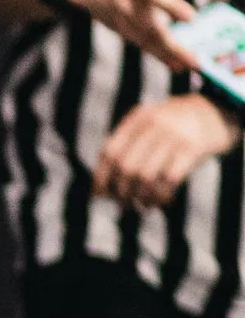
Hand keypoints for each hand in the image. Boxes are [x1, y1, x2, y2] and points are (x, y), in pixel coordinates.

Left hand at [93, 90, 242, 208]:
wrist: (217, 112)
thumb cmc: (177, 127)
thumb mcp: (151, 124)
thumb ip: (128, 146)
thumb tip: (102, 188)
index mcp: (138, 118)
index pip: (110, 151)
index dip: (101, 177)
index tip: (100, 195)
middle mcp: (154, 124)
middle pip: (126, 166)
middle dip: (121, 191)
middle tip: (124, 204)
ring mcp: (174, 135)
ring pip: (145, 176)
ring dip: (140, 197)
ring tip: (142, 205)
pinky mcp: (193, 148)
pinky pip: (169, 180)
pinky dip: (160, 196)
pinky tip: (159, 202)